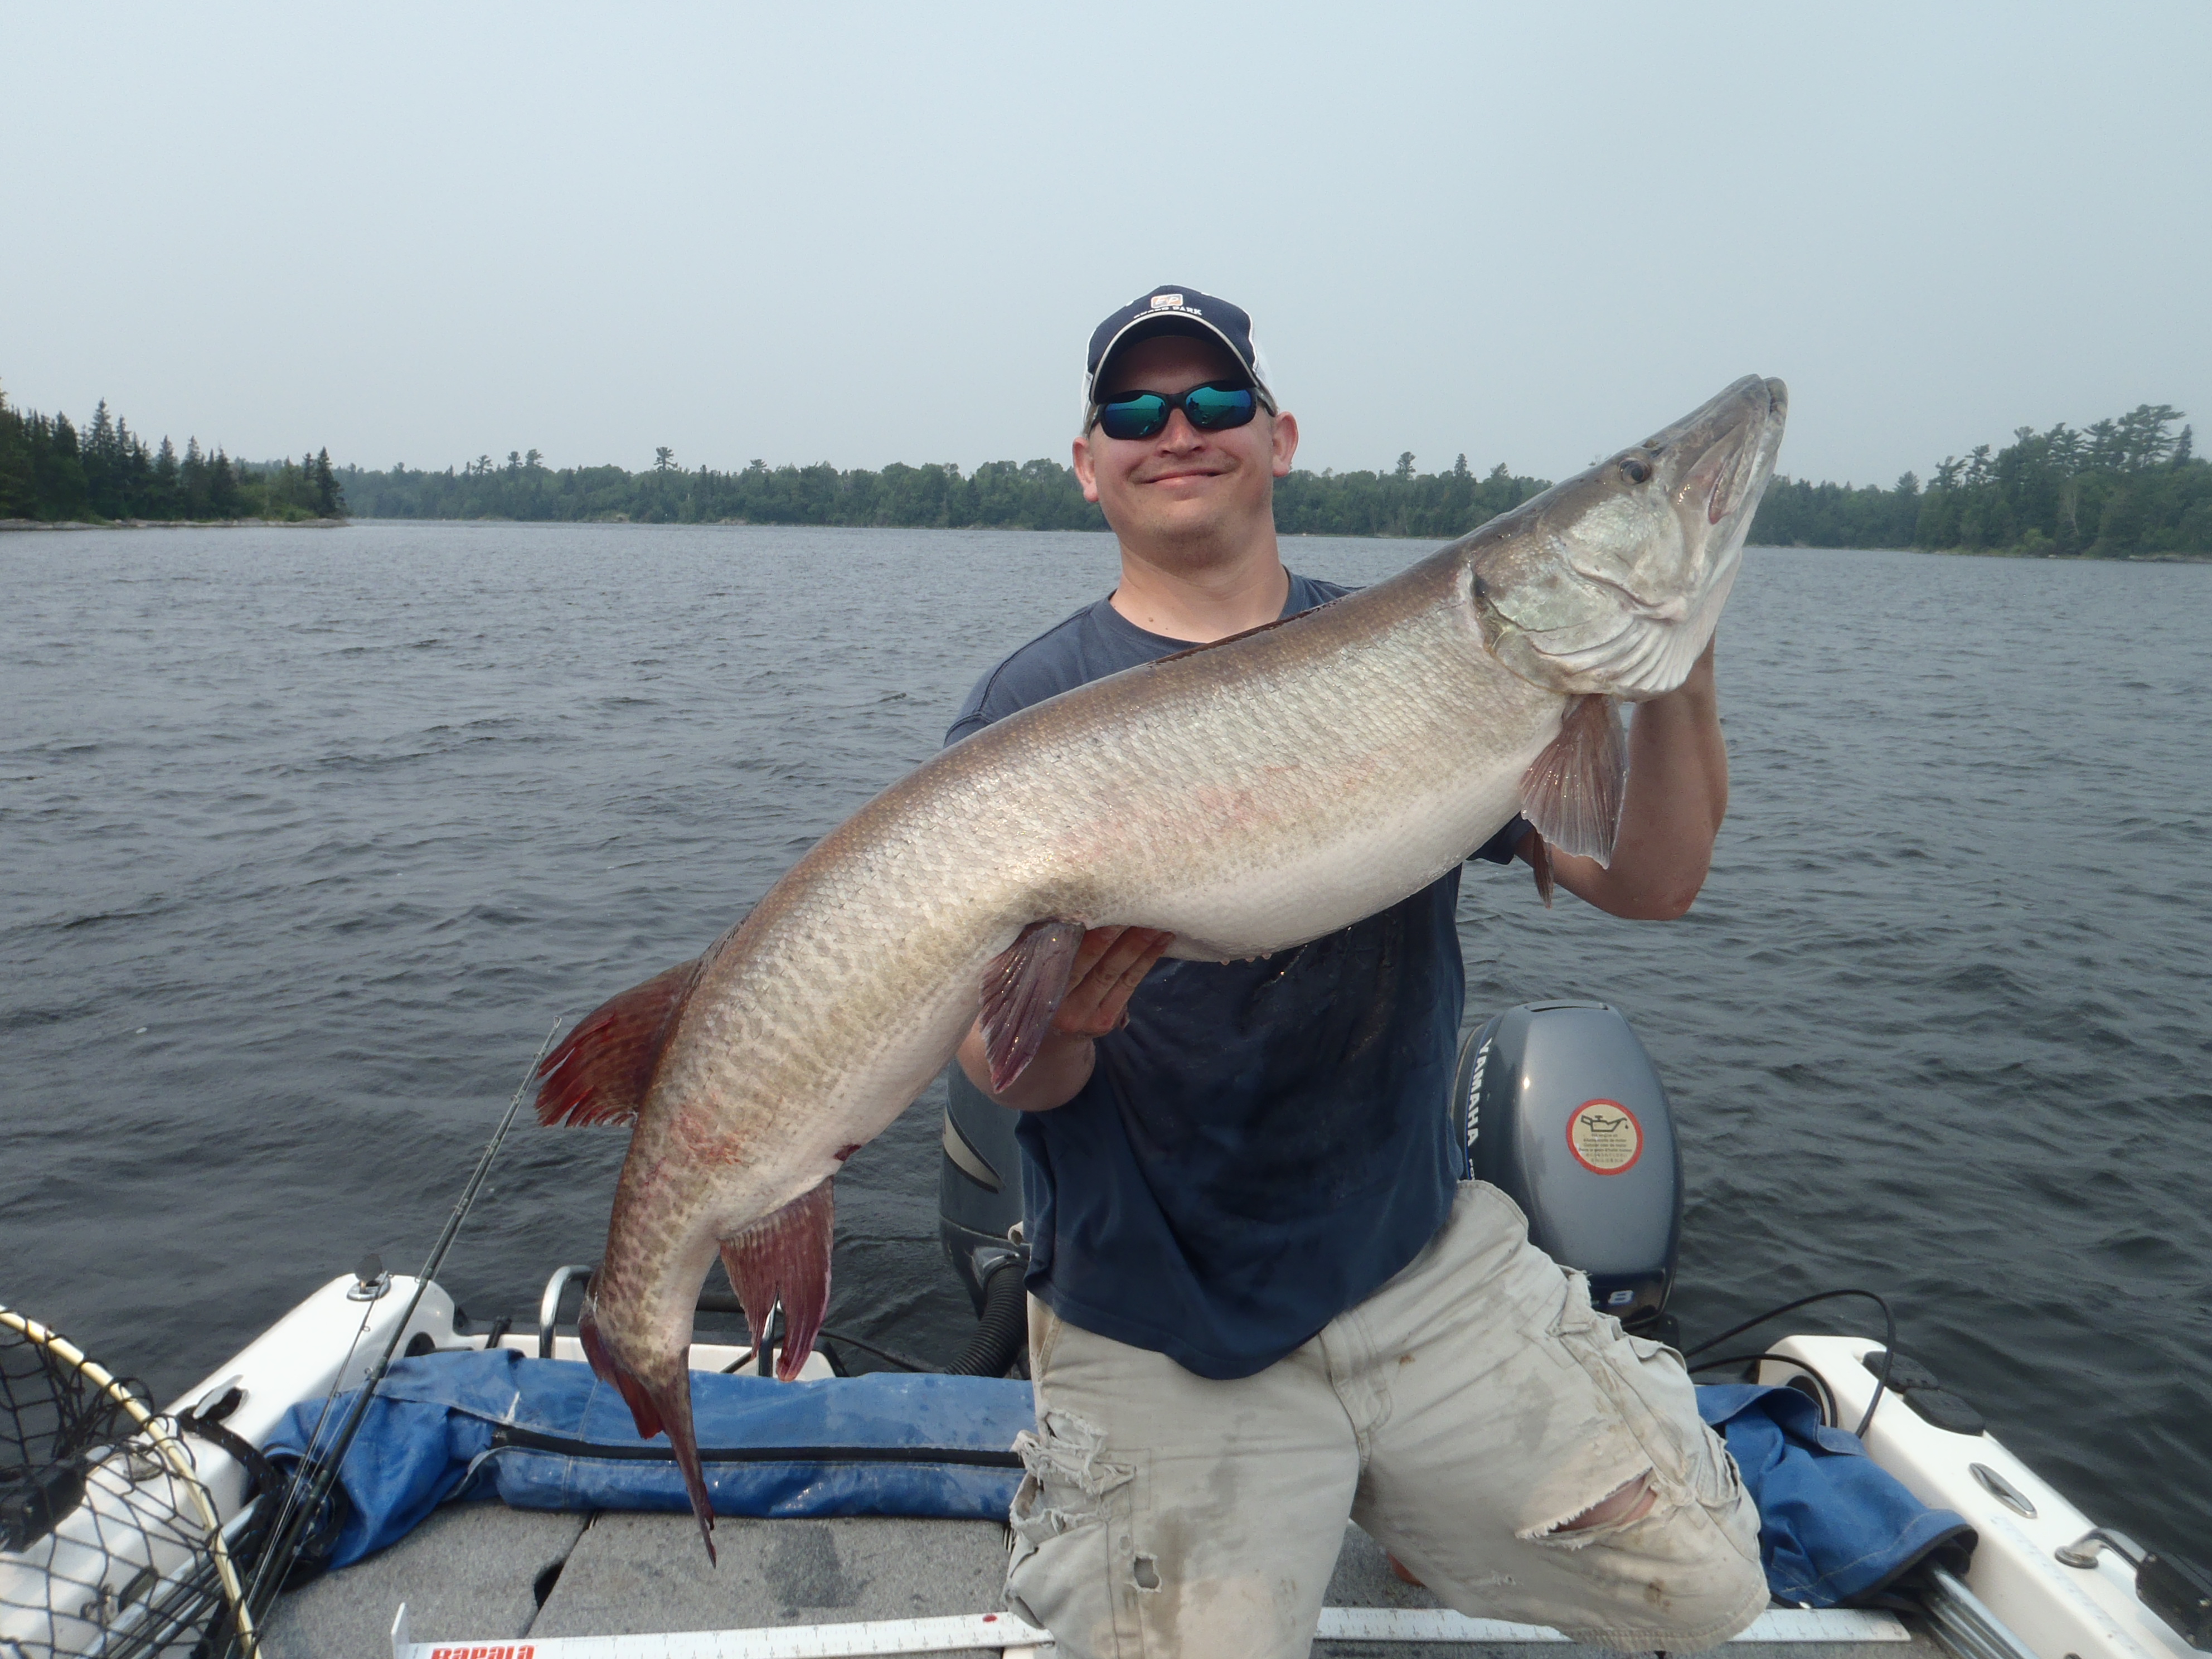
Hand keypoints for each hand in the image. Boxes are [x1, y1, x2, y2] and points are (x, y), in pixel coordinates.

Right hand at [956, 924, 1174, 1111]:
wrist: (1041, 1043)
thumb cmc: (1032, 989)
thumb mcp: (1023, 970)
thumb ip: (1035, 945)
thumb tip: (1060, 905)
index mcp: (1039, 989)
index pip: (1068, 955)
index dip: (1091, 933)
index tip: (1106, 905)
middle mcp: (1062, 1007)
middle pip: (1098, 963)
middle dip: (1122, 934)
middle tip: (1141, 905)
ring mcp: (1086, 1017)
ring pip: (1117, 973)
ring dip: (1142, 944)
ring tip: (1160, 917)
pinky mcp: (1104, 1023)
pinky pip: (1128, 986)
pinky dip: (1147, 960)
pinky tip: (1162, 939)